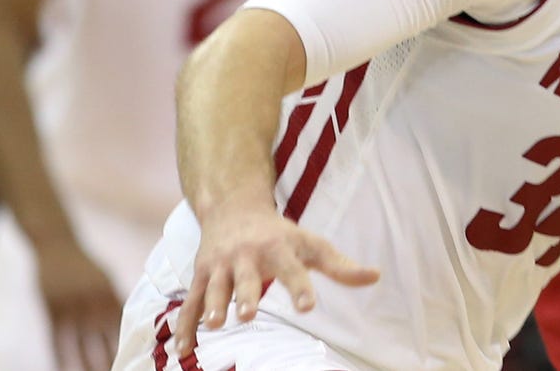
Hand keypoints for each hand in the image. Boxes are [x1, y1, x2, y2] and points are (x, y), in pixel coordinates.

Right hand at [36, 240, 122, 370]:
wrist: (58, 245)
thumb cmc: (84, 266)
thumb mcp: (105, 280)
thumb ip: (114, 301)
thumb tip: (133, 319)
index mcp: (110, 297)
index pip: (121, 328)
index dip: (127, 347)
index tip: (134, 362)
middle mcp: (94, 303)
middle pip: (104, 340)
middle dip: (109, 360)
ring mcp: (72, 307)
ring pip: (81, 344)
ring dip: (87, 364)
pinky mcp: (52, 309)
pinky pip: (57, 339)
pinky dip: (61, 357)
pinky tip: (64, 369)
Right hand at [174, 207, 378, 356]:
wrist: (233, 208)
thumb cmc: (280, 233)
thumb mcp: (311, 244)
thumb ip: (340, 265)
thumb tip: (375, 277)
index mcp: (278, 247)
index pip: (292, 268)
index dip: (300, 287)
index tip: (308, 306)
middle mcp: (247, 255)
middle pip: (247, 277)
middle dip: (246, 295)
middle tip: (247, 314)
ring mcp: (221, 265)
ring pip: (215, 287)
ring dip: (214, 305)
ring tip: (216, 324)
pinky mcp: (201, 275)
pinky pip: (191, 302)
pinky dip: (186, 325)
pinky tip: (184, 350)